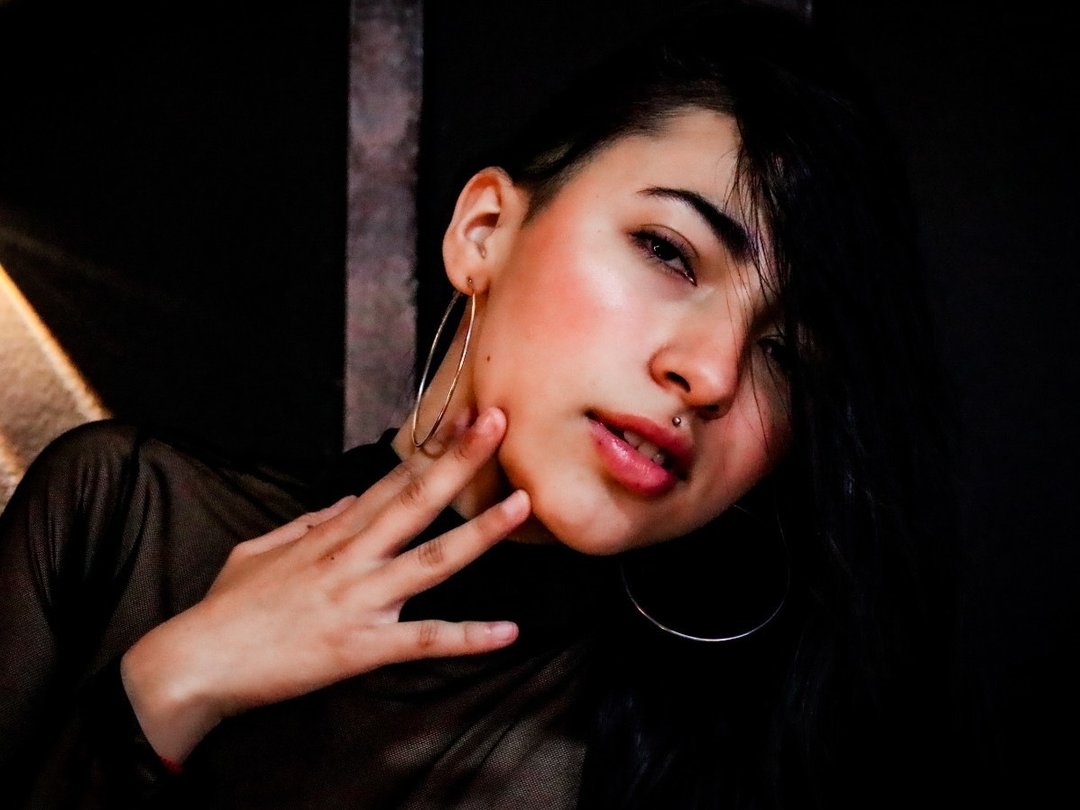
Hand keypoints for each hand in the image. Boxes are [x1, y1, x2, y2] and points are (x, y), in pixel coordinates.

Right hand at [120, 408, 528, 762]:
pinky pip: (424, 640)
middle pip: (414, 501)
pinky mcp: (362, 647)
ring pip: (432, 560)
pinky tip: (508, 632)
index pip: (389, 481)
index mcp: (330, 534)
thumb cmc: (226, 609)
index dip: (429, 450)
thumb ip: (309, 522)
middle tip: (496, 425)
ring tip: (520, 506)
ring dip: (480, 533)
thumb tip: (349, 499)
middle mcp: (350, 558)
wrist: (195, 663)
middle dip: (459, 462)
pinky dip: (468, 638)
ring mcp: (360, 600)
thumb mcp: (260, 549)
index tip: (461, 421)